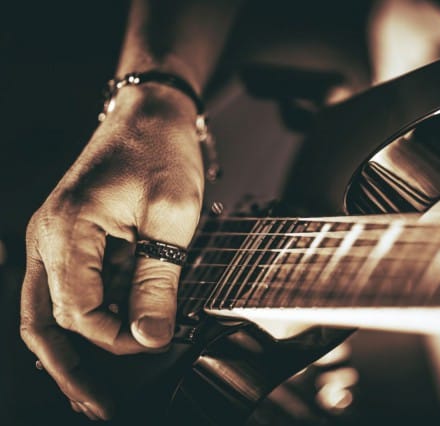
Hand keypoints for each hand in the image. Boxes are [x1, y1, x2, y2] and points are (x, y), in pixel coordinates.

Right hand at [20, 85, 203, 419]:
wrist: (152, 115)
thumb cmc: (161, 152)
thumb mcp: (172, 218)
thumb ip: (157, 280)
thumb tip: (150, 338)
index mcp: (68, 230)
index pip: (77, 309)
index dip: (114, 337)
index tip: (152, 343)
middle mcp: (50, 238)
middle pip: (43, 320)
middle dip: (70, 367)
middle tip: (98, 406)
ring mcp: (57, 238)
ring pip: (48, 309)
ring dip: (72, 350)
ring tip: (94, 390)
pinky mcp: (74, 238)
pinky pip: (69, 289)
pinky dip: (86, 319)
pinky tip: (107, 340)